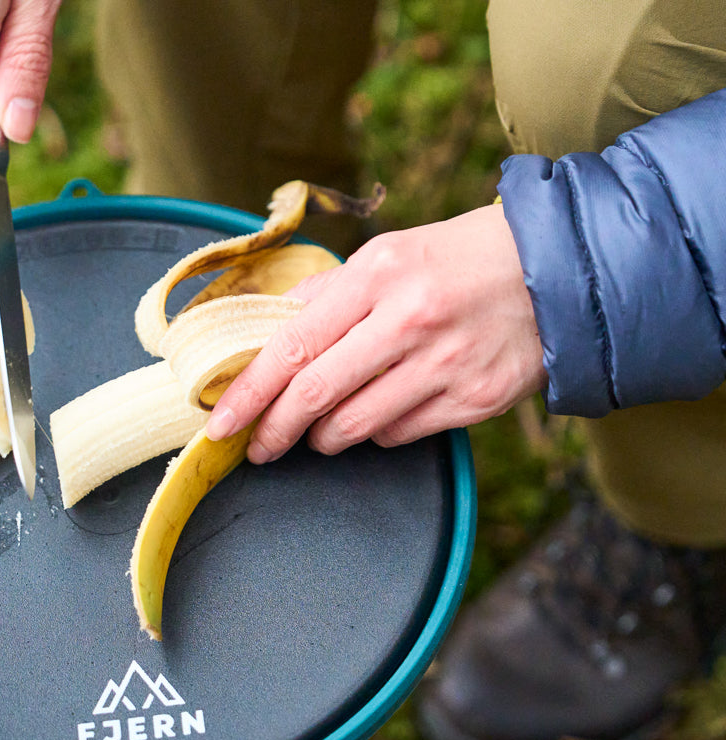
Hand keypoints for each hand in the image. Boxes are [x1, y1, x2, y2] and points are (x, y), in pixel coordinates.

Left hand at [205, 203, 546, 461]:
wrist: (559, 272)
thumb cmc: (461, 260)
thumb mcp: (392, 253)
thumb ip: (330, 292)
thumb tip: (274, 328)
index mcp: (379, 275)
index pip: (292, 345)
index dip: (249, 391)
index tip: (220, 421)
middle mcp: (409, 321)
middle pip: (315, 395)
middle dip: (273, 430)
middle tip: (255, 447)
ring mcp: (444, 365)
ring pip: (354, 426)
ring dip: (323, 436)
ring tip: (319, 428)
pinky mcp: (472, 401)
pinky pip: (399, 436)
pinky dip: (376, 433)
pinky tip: (381, 413)